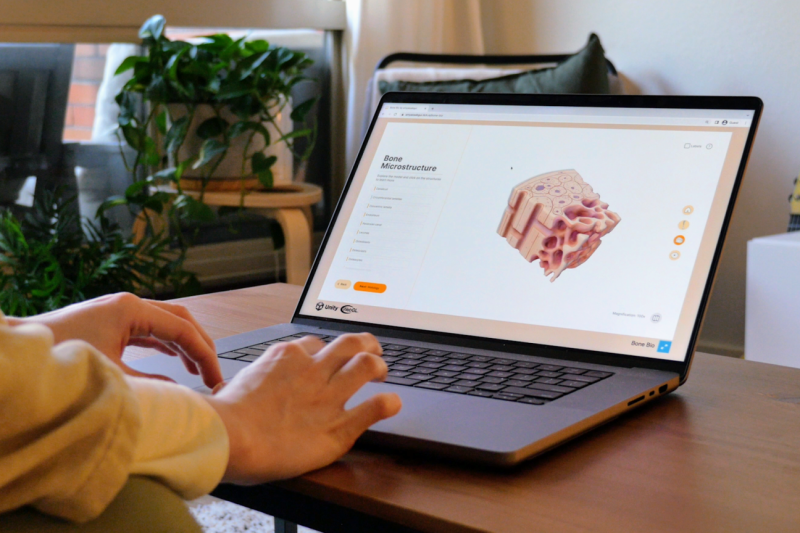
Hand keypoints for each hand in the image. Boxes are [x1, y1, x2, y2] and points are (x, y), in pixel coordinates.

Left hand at [14, 293, 221, 386]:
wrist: (18, 358)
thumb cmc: (58, 362)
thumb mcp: (112, 377)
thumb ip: (152, 384)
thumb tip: (180, 392)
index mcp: (131, 309)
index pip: (183, 329)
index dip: (205, 355)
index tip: (216, 378)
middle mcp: (127, 305)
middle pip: (180, 319)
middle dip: (200, 345)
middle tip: (214, 373)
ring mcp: (117, 312)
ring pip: (165, 323)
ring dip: (185, 344)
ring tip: (200, 369)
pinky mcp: (108, 323)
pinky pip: (149, 330)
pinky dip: (166, 344)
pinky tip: (174, 359)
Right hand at [204, 333, 401, 482]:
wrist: (230, 438)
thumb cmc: (223, 418)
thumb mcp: (230, 387)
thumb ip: (242, 385)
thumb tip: (225, 392)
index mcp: (286, 357)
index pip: (316, 343)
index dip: (327, 350)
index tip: (329, 358)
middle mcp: (312, 370)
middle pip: (350, 343)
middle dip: (365, 344)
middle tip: (372, 352)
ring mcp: (328, 396)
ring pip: (367, 366)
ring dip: (379, 366)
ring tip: (383, 372)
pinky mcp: (338, 426)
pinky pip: (375, 407)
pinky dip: (389, 404)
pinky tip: (393, 404)